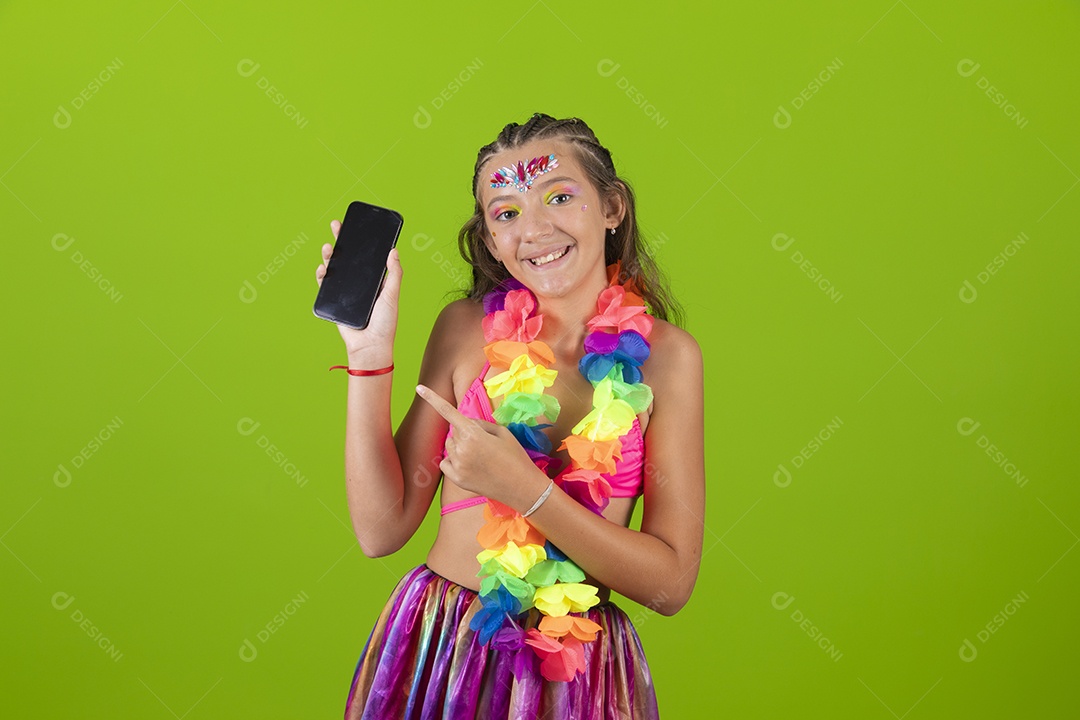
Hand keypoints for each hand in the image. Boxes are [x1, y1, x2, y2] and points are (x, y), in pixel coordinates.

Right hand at [315, 219, 400, 356]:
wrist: (370, 346)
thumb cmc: (385, 323)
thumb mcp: (392, 295)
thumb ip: (394, 274)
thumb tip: (394, 250)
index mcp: (376, 281)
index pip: (368, 256)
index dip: (362, 242)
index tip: (357, 226)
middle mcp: (361, 285)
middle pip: (349, 258)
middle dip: (342, 241)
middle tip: (336, 225)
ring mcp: (347, 293)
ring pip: (336, 269)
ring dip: (331, 256)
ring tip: (329, 247)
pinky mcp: (335, 302)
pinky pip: (326, 285)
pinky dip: (322, 275)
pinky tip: (323, 267)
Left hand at [416, 384, 543, 506]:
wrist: (522, 487)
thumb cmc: (515, 456)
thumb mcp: (502, 432)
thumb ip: (479, 424)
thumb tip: (465, 422)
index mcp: (473, 434)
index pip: (449, 412)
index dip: (432, 398)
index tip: (419, 388)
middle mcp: (461, 449)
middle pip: (454, 432)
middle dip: (465, 433)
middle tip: (486, 444)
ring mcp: (458, 466)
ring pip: (450, 446)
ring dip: (460, 447)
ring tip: (482, 457)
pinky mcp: (457, 479)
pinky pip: (446, 462)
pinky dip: (454, 461)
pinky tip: (471, 466)